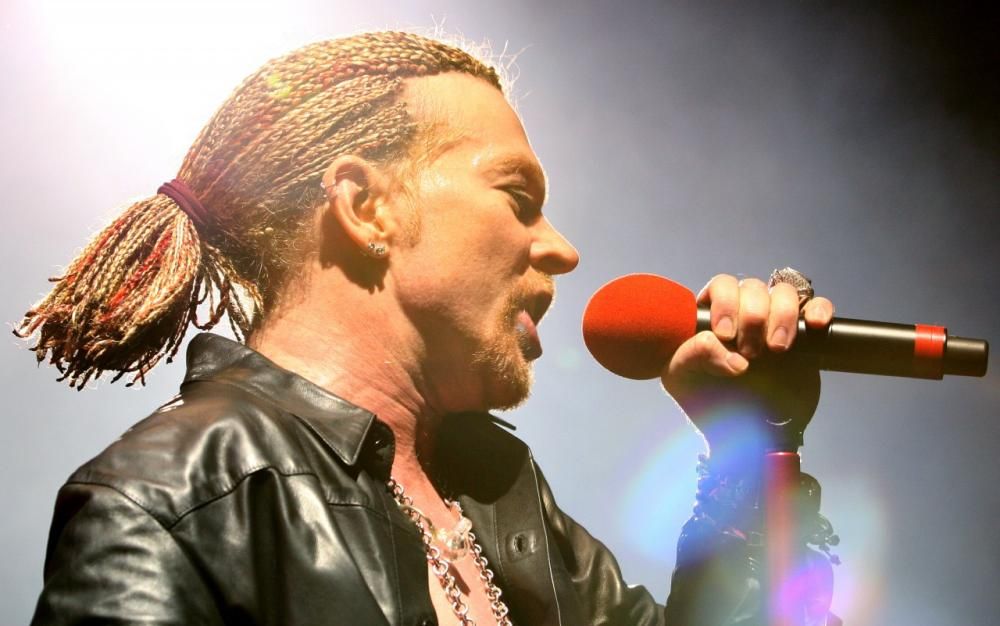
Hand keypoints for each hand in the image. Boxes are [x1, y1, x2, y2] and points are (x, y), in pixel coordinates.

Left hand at [660, 274, 834, 453]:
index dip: (726, 302)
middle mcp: (744, 312)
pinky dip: (818, 309)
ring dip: (782, 314)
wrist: (747, 435)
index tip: (726, 334)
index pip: (722, 286)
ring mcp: (775, 322)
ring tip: (777, 349)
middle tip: (752, 352)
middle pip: (754, 288)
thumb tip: (727, 351)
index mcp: (713, 315)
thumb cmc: (709, 403)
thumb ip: (695, 356)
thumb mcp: (686, 380)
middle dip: (753, 315)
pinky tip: (815, 324)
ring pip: (784, 292)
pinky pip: (816, 307)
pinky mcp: (804, 336)